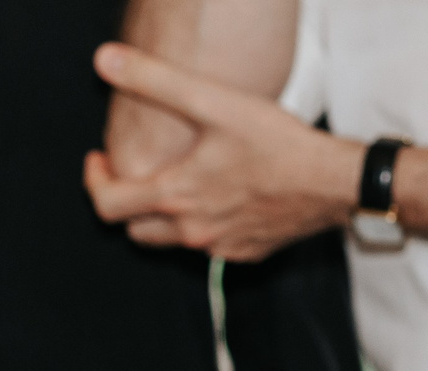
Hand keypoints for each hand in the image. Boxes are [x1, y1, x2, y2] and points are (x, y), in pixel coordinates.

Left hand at [84, 42, 359, 259]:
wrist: (333, 183)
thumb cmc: (277, 143)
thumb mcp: (212, 102)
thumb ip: (153, 80)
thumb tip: (104, 61)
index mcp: (176, 197)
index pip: (107, 206)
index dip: (94, 182)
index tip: (100, 161)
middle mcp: (192, 232)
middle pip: (134, 230)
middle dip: (125, 202)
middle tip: (132, 172)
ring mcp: (220, 248)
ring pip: (171, 241)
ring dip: (161, 216)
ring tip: (174, 181)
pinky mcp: (246, 253)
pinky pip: (209, 246)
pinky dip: (201, 225)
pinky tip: (217, 196)